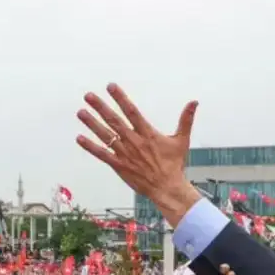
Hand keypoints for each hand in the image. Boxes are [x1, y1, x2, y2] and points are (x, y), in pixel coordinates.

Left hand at [76, 84, 200, 226]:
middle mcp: (134, 141)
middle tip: (88, 95)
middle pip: (114, 120)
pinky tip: (79, 138)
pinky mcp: (119, 166)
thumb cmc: (174, 165)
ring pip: (105, 136)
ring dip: (92, 123)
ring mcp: (125, 154)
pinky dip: (90, 147)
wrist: (167, 188)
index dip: (120, 98)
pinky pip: (102, 155)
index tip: (110, 86)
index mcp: (147, 133)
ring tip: (80, 112)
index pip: (131, 111)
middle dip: (100, 107)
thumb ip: (186, 119)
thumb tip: (194, 102)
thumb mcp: (182, 140)